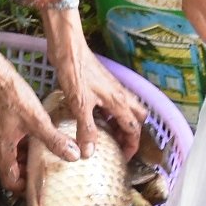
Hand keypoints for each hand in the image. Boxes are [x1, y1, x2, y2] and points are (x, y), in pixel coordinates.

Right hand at [0, 35, 73, 192]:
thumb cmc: (13, 97)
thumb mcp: (38, 121)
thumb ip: (55, 140)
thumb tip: (73, 156)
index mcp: (2, 150)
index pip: (10, 180)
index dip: (23, 188)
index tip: (38, 189)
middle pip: (9, 170)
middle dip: (25, 174)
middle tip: (44, 174)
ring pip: (9, 157)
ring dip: (24, 160)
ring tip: (42, 157)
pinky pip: (7, 144)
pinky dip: (20, 147)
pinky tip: (33, 138)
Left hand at [41, 8, 143, 160]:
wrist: (69, 47)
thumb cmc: (75, 72)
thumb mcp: (80, 104)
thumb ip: (86, 129)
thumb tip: (89, 153)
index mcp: (119, 102)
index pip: (134, 129)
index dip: (131, 146)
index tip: (124, 158)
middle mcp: (120, 95)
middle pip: (137, 118)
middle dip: (132, 133)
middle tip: (118, 145)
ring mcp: (112, 88)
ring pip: (127, 109)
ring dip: (121, 123)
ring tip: (107, 136)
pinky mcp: (103, 83)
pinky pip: (114, 103)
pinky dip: (110, 114)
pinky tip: (94, 118)